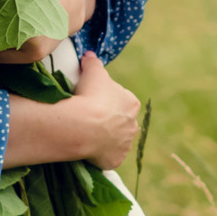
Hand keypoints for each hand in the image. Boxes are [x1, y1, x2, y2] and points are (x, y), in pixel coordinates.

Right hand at [3, 51, 140, 176]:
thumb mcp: (92, 71)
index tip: (93, 101)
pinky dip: (100, 154)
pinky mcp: (115, 160)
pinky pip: (108, 156)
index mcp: (131, 103)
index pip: (121, 100)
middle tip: (88, 118)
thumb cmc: (91, 95)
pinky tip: (88, 149)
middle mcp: (133, 125)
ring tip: (86, 134)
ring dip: (105, 138)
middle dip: (108, 121)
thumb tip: (89, 55)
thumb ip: (92, 62)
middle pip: (120, 121)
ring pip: (115, 140)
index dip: (107, 100)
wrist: (83, 126)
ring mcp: (125, 144)